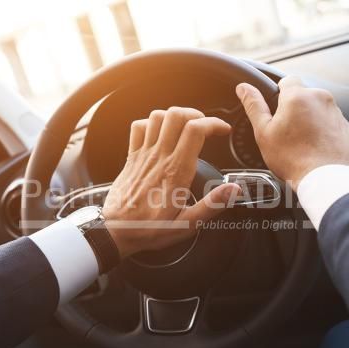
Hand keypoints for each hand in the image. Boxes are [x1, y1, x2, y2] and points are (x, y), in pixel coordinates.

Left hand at [102, 107, 240, 258]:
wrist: (115, 232)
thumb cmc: (149, 229)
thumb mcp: (187, 224)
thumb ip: (212, 205)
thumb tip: (233, 190)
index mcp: (176, 171)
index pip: (196, 130)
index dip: (214, 123)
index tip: (223, 130)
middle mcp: (159, 158)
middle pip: (176, 115)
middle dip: (196, 115)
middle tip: (205, 127)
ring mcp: (143, 155)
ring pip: (157, 117)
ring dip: (174, 117)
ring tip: (185, 128)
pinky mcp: (132, 157)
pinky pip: (138, 127)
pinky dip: (151, 124)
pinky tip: (160, 135)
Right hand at [235, 76, 348, 189]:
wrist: (325, 178)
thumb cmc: (293, 158)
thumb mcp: (264, 132)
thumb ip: (253, 105)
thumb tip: (244, 88)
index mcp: (297, 96)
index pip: (286, 80)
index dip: (277, 93)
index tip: (275, 109)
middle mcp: (320, 98)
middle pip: (302, 95)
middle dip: (293, 109)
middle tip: (284, 131)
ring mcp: (335, 111)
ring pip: (315, 108)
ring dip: (307, 119)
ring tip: (299, 143)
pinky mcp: (344, 125)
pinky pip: (328, 121)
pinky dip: (320, 130)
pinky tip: (312, 147)